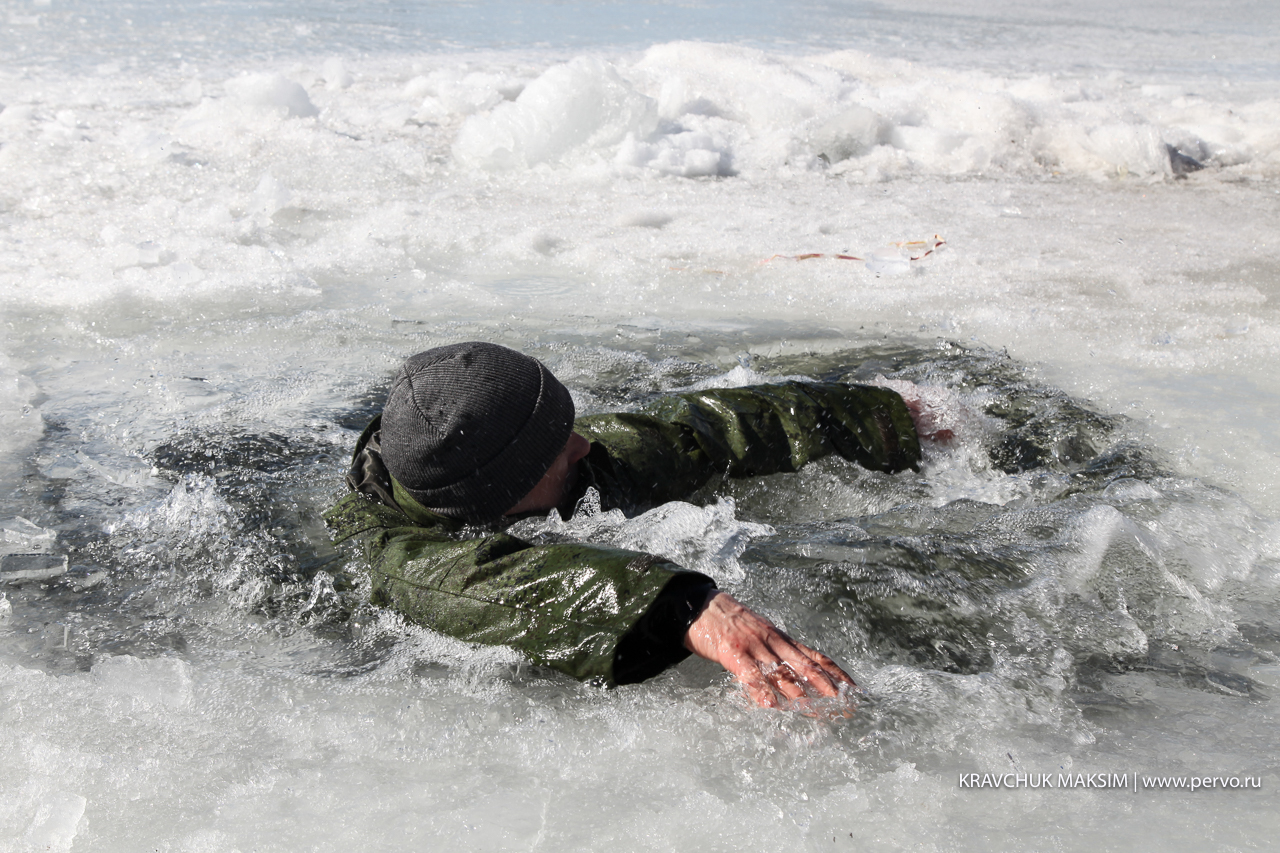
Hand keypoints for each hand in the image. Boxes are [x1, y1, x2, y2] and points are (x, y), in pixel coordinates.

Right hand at [683, 591, 856, 708]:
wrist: (702, 606)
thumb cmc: (731, 623)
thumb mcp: (761, 633)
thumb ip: (777, 652)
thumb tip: (795, 673)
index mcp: (781, 639)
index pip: (816, 657)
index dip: (837, 673)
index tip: (855, 690)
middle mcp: (773, 643)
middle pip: (806, 667)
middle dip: (828, 689)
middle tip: (845, 707)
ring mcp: (754, 647)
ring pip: (782, 674)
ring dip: (801, 697)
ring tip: (817, 714)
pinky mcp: (733, 653)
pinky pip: (750, 675)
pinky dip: (761, 691)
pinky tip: (771, 706)